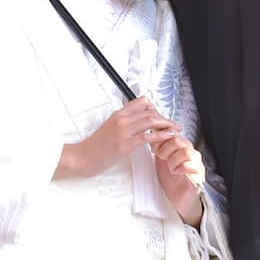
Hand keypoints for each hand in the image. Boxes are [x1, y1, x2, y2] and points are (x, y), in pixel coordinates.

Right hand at [57, 97, 178, 179]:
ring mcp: (123, 131)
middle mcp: (121, 119)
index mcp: (118, 114)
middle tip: (174, 124)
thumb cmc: (94, 146)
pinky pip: (147, 136)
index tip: (161, 116)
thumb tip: (135, 124)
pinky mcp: (125, 144)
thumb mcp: (108, 128)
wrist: (82, 157)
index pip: (141, 102)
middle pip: (149, 111)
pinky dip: (161, 135)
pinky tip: (168, 136)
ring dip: (167, 124)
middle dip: (165, 117)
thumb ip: (122, 124)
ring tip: (176, 129)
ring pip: (151, 120)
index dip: (155, 108)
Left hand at [153, 133, 205, 225]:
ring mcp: (196, 162)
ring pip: (184, 151)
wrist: (178, 198)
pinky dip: (180, 168)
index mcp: (181, 146)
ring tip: (170, 168)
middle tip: (162, 159)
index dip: (160, 138)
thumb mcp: (161, 159)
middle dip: (164, 149)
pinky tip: (176, 172)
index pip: (171, 131)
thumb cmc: (171, 180)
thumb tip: (151, 134)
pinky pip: (191, 165)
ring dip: (172, 160)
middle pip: (176, 139)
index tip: (154, 147)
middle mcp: (190, 151)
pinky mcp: (198, 174)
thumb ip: (158, 146)